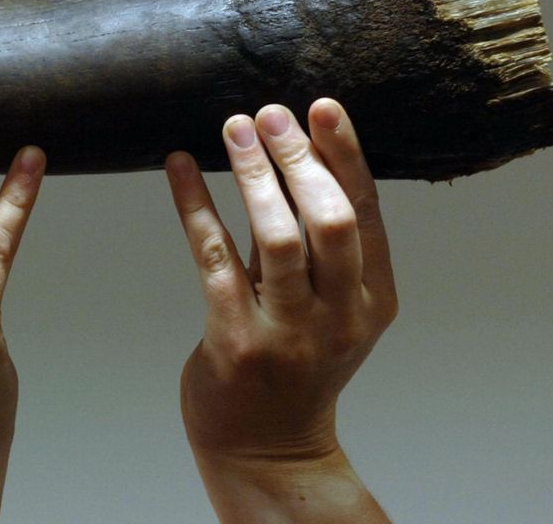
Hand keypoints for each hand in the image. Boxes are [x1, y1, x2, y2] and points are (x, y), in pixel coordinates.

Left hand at [166, 100, 395, 522]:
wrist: (268, 446)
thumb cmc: (298, 363)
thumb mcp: (328, 308)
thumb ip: (316, 246)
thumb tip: (295, 155)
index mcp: (372, 298)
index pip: (365, 212)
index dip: (345, 154)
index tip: (322, 106)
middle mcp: (339, 314)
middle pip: (328, 220)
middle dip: (300, 159)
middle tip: (270, 113)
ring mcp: (289, 332)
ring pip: (276, 237)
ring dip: (254, 174)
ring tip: (233, 127)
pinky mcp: (236, 341)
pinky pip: (215, 258)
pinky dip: (197, 206)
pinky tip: (180, 166)